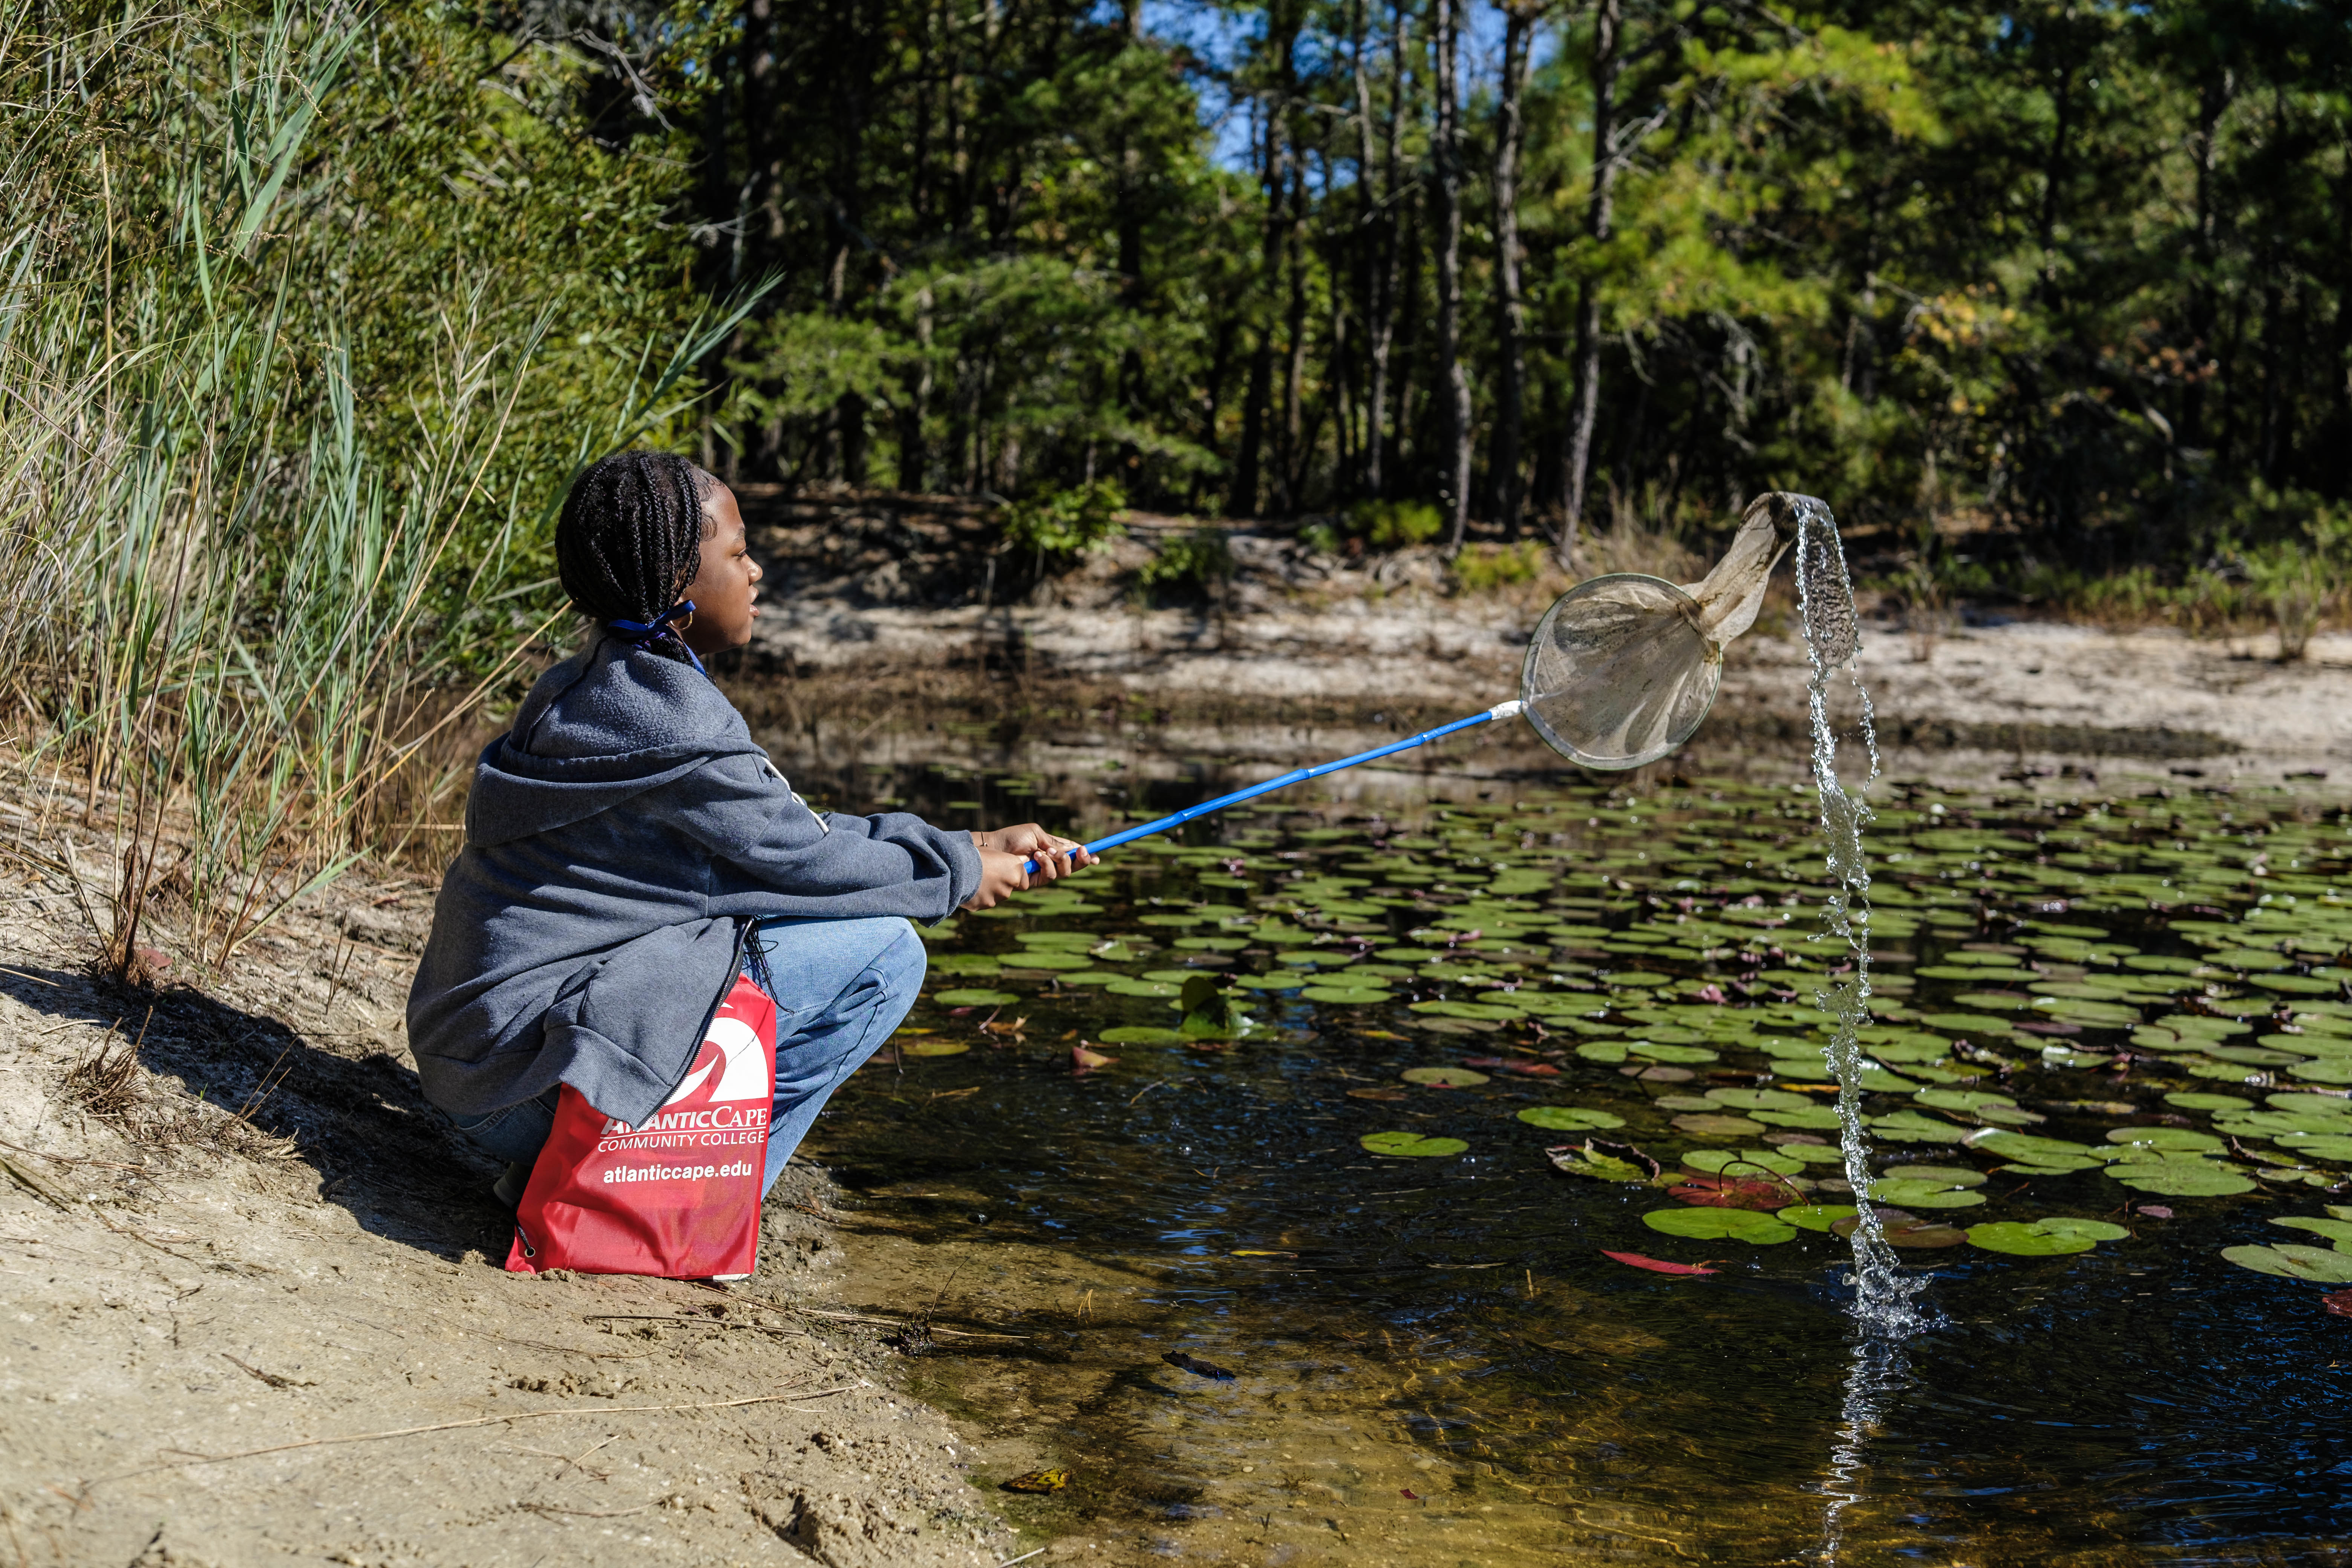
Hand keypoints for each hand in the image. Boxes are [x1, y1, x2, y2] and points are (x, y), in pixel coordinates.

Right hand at [961, 848, 1035, 910]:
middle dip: (1001, 885)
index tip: (1004, 874)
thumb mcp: (993, 853)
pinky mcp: (987, 904)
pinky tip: (970, 888)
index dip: (1014, 878)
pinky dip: (980, 897)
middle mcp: (1011, 883)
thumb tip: (1004, 868)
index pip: (1023, 881)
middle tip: (987, 877)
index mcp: (1015, 868)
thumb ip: (1003, 864)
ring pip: (998, 896)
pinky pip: (985, 901)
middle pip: (1010, 889)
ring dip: (990, 891)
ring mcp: (999, 896)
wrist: (958, 866)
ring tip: (976, 881)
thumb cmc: (974, 855)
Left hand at [971, 823, 1094, 879]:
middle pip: (1074, 866)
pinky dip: (1047, 865)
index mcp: (1052, 848)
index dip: (1087, 856)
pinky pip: (1050, 876)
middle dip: (1081, 860)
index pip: (1073, 854)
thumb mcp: (1037, 834)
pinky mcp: (1035, 880)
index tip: (1098, 857)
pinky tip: (1037, 857)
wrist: (995, 847)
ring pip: (1064, 873)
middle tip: (1082, 852)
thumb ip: (1055, 842)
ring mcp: (1043, 872)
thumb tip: (1073, 848)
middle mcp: (1050, 862)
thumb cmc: (1013, 837)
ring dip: (1060, 860)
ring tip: (1047, 851)